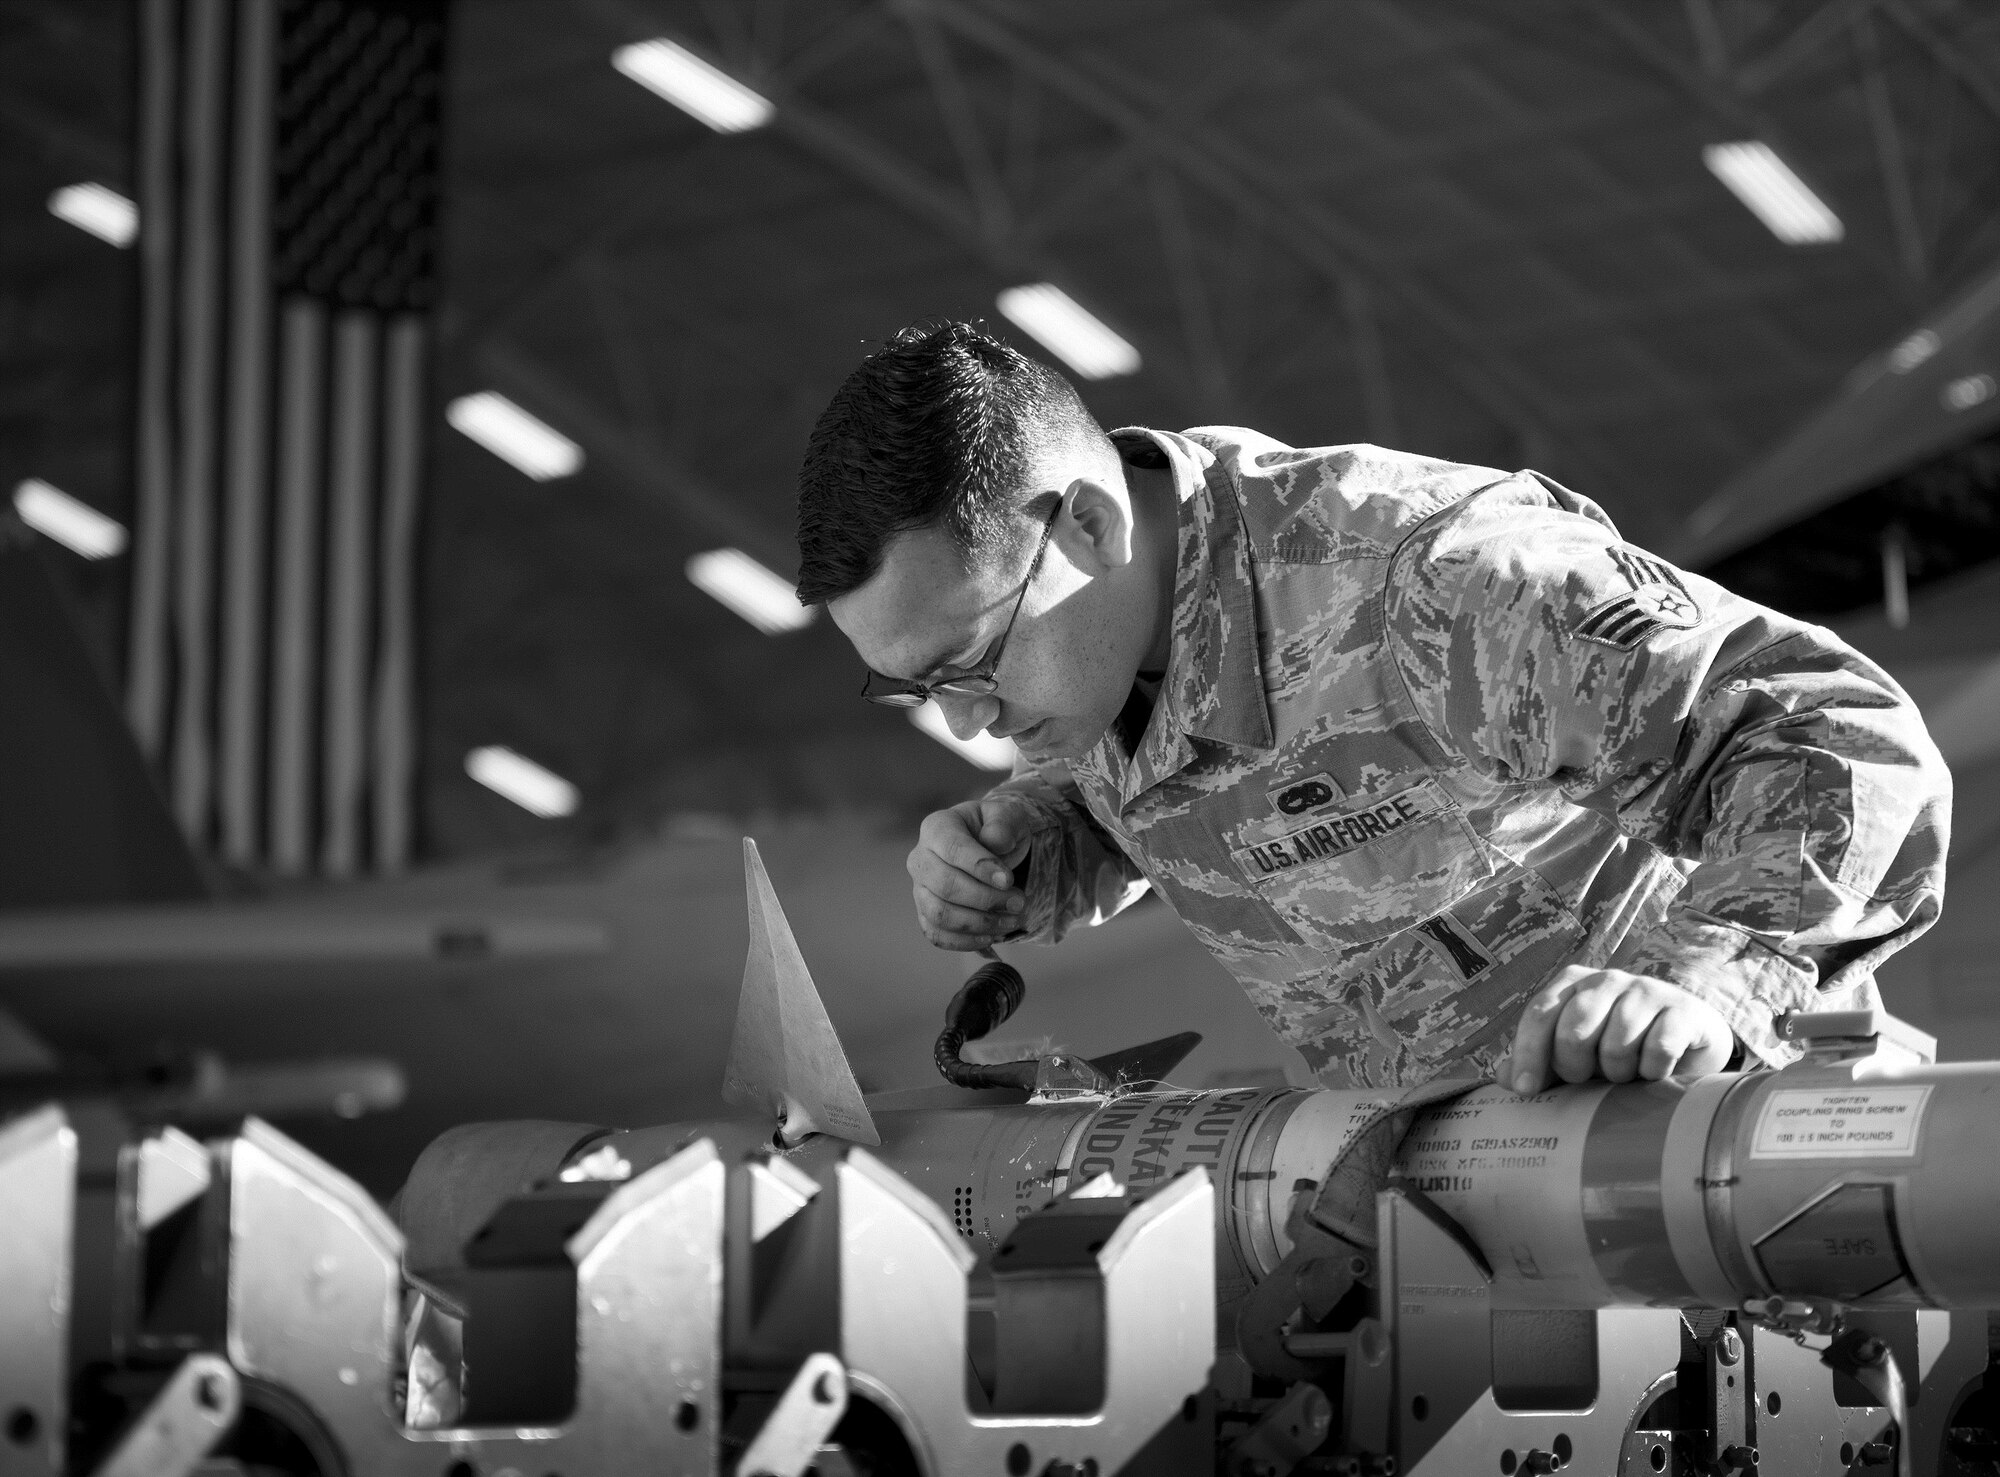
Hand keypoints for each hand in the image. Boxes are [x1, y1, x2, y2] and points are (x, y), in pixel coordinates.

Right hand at [907, 797, 1034, 949]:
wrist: (990, 849)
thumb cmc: (996, 830)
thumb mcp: (1008, 817)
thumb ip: (1004, 824)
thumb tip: (995, 842)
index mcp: (937, 827)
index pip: (952, 848)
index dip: (980, 867)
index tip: (1008, 880)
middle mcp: (920, 858)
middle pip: (945, 886)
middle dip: (986, 899)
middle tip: (1019, 902)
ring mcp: (919, 888)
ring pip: (940, 914)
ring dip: (979, 923)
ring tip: (1010, 920)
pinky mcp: (925, 913)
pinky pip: (937, 935)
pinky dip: (965, 941)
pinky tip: (991, 936)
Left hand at [1501, 965, 1734, 1094]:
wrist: (1690, 1040)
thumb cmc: (1622, 1048)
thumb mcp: (1578, 1054)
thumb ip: (1542, 1063)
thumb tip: (1504, 1079)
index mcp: (1572, 983)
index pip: (1539, 1014)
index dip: (1529, 1054)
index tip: (1527, 1090)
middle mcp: (1606, 979)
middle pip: (1573, 1030)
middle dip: (1576, 1067)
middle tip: (1589, 1079)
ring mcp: (1646, 990)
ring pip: (1616, 1045)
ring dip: (1619, 1073)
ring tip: (1626, 1073)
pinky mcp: (1682, 1009)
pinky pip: (1658, 1049)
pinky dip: (1653, 1071)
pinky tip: (1655, 1072)